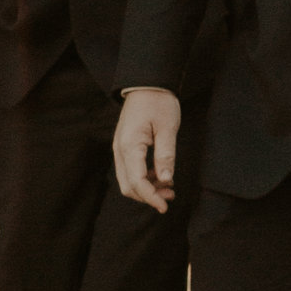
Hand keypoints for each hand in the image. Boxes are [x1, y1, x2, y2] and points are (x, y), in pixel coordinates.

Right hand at [114, 86, 180, 212]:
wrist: (147, 83)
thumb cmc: (159, 102)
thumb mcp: (168, 128)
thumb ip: (166, 156)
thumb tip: (166, 181)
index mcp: (129, 146)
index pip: (137, 182)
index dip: (150, 197)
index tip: (165, 207)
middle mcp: (120, 150)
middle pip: (128, 185)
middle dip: (148, 196)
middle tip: (170, 197)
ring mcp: (119, 148)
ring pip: (128, 179)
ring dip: (146, 188)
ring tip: (169, 188)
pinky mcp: (124, 146)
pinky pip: (130, 169)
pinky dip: (144, 178)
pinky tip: (161, 176)